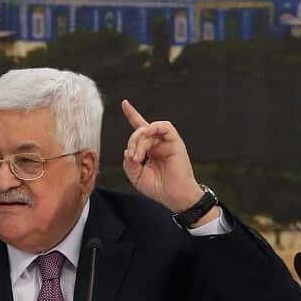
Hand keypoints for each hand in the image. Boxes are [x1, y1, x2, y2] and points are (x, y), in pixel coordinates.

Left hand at [120, 100, 214, 222]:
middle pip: (139, 131)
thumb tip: (128, 150)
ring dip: (139, 141)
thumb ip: (129, 163)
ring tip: (138, 157)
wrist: (175, 196)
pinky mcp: (175, 142)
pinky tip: (147, 133)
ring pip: (148, 129)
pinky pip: (165, 127)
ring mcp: (166, 141)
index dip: (132, 115)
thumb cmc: (158, 188)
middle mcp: (157, 143)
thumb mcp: (137, 176)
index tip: (124, 103)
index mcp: (149, 149)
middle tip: (133, 159)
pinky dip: (154, 127)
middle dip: (132, 143)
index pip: (139, 128)